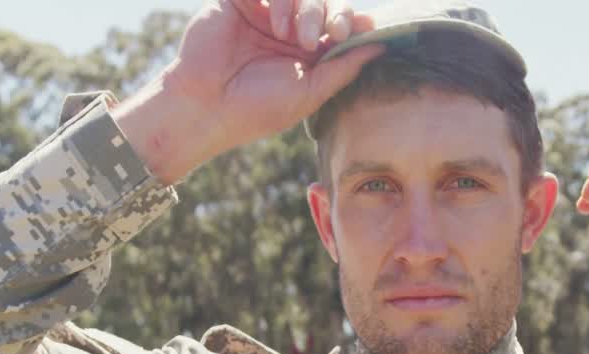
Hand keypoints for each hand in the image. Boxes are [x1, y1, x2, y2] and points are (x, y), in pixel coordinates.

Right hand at [113, 0, 382, 182]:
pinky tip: (274, 24)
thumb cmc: (257, 108)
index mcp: (309, 52)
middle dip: (329, 13)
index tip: (356, 30)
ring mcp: (264, 11)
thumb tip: (382, 44)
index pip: (341, 22)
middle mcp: (290, 28)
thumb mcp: (310, 92)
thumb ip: (345, 66)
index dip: (352, 21)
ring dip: (306, 7)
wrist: (206, 106)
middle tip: (316, 38)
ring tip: (291, 36)